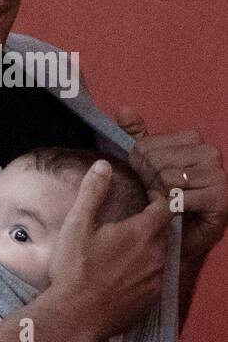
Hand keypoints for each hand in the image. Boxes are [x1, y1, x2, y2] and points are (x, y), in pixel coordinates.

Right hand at [46, 159, 173, 341]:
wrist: (75, 316)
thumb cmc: (74, 269)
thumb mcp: (77, 225)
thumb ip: (92, 193)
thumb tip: (103, 165)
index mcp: (141, 233)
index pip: (165, 207)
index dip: (157, 199)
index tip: (147, 197)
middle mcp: (156, 255)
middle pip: (162, 232)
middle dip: (149, 226)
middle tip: (128, 225)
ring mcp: (156, 279)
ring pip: (158, 256)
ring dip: (146, 251)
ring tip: (122, 253)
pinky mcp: (151, 299)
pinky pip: (153, 279)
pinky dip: (142, 274)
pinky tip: (121, 277)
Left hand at [115, 105, 227, 262]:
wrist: (179, 232)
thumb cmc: (162, 195)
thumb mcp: (144, 163)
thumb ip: (135, 136)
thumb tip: (123, 109)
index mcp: (191, 139)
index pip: (145, 146)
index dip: (136, 166)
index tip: (144, 177)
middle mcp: (209, 152)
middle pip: (156, 162)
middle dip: (147, 182)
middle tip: (155, 194)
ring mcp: (218, 174)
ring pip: (168, 179)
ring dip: (158, 195)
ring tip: (164, 202)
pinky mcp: (221, 197)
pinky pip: (181, 197)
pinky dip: (170, 207)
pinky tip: (173, 211)